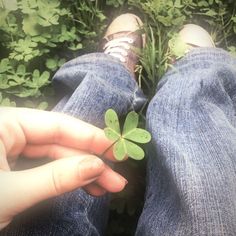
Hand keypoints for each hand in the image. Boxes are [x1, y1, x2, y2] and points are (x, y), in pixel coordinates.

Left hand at [0, 107, 126, 229]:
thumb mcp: (11, 192)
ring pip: (54, 156)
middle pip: (60, 142)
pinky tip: (84, 186)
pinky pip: (44, 167)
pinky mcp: (11, 165)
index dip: (90, 137)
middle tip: (117, 177)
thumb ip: (57, 177)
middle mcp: (9, 131)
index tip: (116, 148)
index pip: (57, 125)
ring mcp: (10, 149)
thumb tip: (97, 166)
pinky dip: (64, 178)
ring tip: (106, 186)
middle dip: (90, 161)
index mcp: (4, 123)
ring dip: (81, 171)